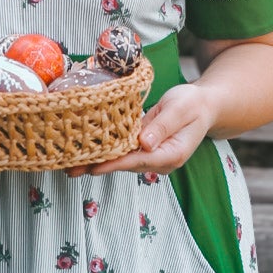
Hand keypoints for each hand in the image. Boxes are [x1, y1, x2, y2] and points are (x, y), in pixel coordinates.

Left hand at [66, 83, 212, 178]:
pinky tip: (86, 152)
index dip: (115, 164)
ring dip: (97, 161)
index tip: (94, 167)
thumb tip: (144, 143)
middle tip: (70, 168)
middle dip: (99, 166)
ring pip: (121, 161)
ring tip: (71, 163)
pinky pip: (123, 152)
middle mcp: (161, 160)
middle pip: (126, 165)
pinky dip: (105, 152)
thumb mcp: (180, 108)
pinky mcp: (145, 150)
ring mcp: (152, 157)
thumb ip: (162, 126)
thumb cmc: (193, 104)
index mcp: (172, 154)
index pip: (139, 160)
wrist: (203, 105)